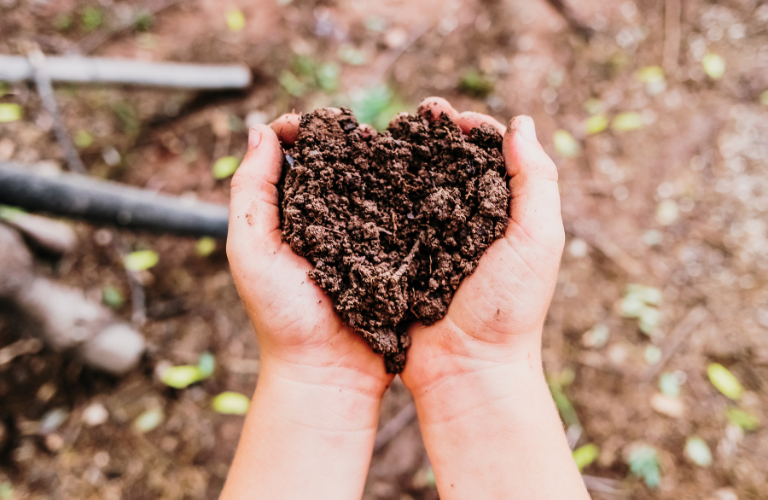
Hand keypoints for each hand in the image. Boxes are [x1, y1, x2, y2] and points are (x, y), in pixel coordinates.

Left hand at [226, 118, 393, 397]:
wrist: (329, 371)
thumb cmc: (283, 316)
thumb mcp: (251, 251)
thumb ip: (251, 192)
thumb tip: (259, 129)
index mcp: (287, 214)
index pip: (291, 157)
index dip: (300, 131)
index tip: (317, 122)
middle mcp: (325, 218)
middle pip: (334, 164)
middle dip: (347, 140)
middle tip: (362, 129)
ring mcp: (362, 235)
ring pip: (372, 185)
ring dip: (382, 163)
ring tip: (395, 146)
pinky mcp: (393, 253)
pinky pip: (402, 216)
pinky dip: (408, 195)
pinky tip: (420, 179)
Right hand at [400, 97, 564, 402]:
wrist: (466, 368)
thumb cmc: (508, 307)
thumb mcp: (536, 240)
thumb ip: (536, 181)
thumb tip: (520, 123)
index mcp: (503, 212)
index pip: (489, 156)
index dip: (472, 129)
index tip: (452, 116)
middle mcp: (467, 220)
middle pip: (449, 163)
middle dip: (433, 134)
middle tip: (418, 111)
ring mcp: (432, 238)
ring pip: (416, 185)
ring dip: (403, 157)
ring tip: (387, 134)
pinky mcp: (401, 257)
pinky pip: (389, 217)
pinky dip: (379, 193)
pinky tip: (365, 174)